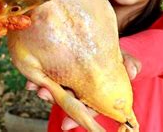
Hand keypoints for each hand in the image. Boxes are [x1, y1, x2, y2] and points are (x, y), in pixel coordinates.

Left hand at [26, 51, 140, 129]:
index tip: (66, 124)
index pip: (86, 109)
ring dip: (43, 88)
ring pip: (54, 87)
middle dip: (53, 98)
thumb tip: (132, 71)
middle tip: (43, 94)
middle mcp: (78, 89)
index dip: (77, 117)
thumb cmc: (114, 55)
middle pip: (66, 99)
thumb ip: (129, 64)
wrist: (101, 40)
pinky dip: (37, 77)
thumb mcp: (124, 58)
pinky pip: (45, 74)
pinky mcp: (56, 67)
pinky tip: (30, 80)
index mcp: (95, 94)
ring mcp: (66, 79)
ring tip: (35, 87)